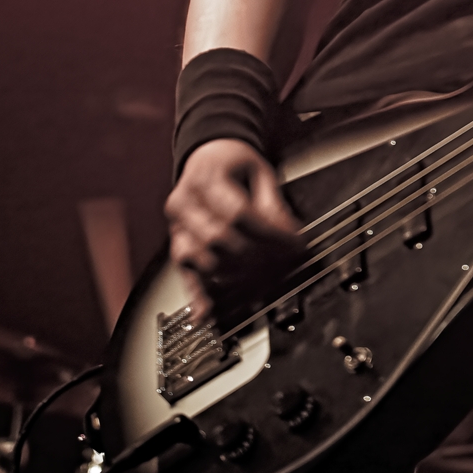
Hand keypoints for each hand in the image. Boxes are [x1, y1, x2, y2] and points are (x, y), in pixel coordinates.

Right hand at [164, 138, 306, 324]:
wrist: (205, 158)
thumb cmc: (232, 163)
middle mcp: (185, 203)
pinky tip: (205, 314)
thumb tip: (289, 234)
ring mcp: (177, 227)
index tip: (295, 244)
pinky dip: (197, 295)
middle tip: (286, 264)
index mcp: (206, 179)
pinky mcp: (178, 244)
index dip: (270, 233)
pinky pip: (186, 273)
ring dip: (237, 276)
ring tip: (265, 282)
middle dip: (257, 257)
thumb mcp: (258, 171)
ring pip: (204, 260)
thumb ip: (272, 203)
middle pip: (220, 240)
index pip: (238, 214)